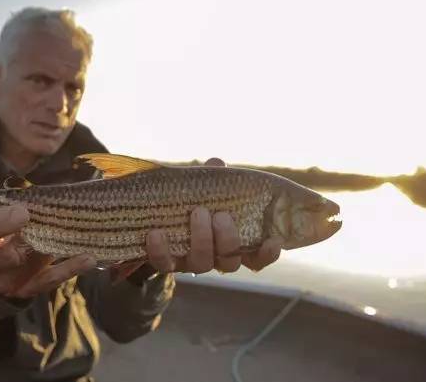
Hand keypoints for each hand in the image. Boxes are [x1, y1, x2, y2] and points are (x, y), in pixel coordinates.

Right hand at [0, 206, 95, 298]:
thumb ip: (9, 209)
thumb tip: (40, 189)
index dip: (0, 223)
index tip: (23, 211)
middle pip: (8, 256)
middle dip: (30, 239)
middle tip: (52, 221)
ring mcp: (6, 283)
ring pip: (30, 268)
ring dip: (54, 250)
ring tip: (79, 237)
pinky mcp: (26, 291)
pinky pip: (48, 281)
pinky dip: (69, 269)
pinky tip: (88, 258)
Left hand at [144, 157, 281, 274]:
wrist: (153, 219)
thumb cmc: (190, 202)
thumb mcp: (202, 189)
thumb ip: (212, 178)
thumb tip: (216, 163)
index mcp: (231, 242)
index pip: (257, 257)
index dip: (267, 254)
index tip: (273, 241)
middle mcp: (214, 258)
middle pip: (230, 262)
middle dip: (228, 239)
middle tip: (221, 216)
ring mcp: (190, 262)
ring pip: (202, 263)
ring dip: (201, 239)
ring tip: (197, 213)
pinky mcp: (165, 263)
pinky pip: (164, 263)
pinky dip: (160, 249)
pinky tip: (156, 233)